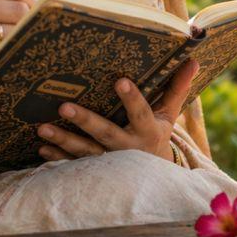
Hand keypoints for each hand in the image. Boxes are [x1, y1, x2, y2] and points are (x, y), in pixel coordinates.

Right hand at [0, 0, 36, 107]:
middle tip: (34, 35)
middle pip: (20, 7)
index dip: (34, 0)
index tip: (41, 13)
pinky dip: (11, 56)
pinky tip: (6, 60)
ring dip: (22, 40)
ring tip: (19, 48)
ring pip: (16, 30)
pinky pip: (5, 52)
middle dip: (32, 22)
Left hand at [37, 58, 200, 162]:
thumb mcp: (169, 114)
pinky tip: (42, 146)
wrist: (153, 178)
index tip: (120, 80)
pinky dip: (57, 157)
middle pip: (105, 133)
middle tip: (64, 106)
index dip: (131, 98)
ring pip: (85, 151)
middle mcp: (127, 148)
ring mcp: (109, 161)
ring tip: (42, 128)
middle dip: (85, 120)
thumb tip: (195, 58)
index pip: (140, 112)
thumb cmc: (156, 133)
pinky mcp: (94, 170)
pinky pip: (74, 164)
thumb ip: (177, 87)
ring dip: (63, 140)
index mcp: (147, 130)